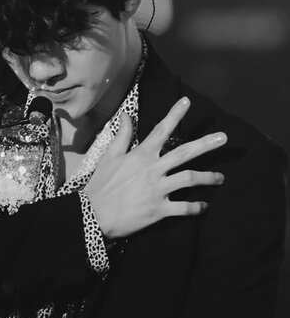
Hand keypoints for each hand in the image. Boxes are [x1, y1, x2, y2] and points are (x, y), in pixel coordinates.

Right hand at [84, 97, 226, 238]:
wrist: (94, 215)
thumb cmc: (100, 185)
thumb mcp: (109, 157)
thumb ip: (122, 135)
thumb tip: (126, 114)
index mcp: (142, 155)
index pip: (161, 130)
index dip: (175, 114)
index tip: (187, 101)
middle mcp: (153, 169)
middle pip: (185, 153)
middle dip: (206, 144)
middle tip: (223, 138)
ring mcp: (158, 189)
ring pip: (190, 179)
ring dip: (208, 178)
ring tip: (220, 178)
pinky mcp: (159, 209)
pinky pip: (184, 208)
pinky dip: (196, 207)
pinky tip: (204, 207)